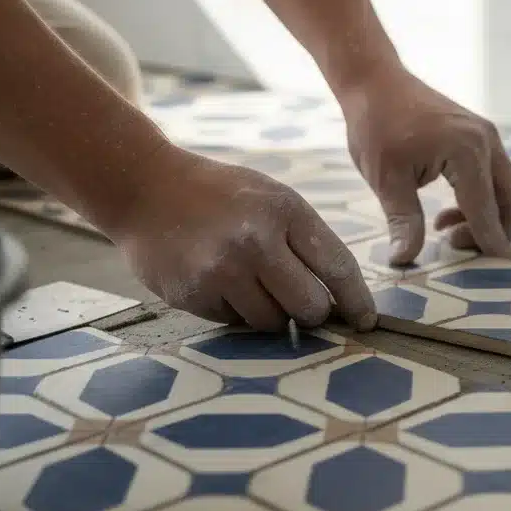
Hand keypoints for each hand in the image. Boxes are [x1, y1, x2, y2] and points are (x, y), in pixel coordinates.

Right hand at [107, 146, 377, 331]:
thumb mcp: (272, 198)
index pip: (337, 267)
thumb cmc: (221, 195)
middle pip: (309, 307)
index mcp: (285, 210)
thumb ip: (305, 241)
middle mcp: (256, 242)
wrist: (145, 187)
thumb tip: (339, 298)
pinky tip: (219, 281)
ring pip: (272, 322)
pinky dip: (235, 311)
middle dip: (312, 313)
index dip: (356, 301)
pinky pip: (234, 323)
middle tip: (302, 305)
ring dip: (270, 313)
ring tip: (250, 281)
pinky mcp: (193, 294)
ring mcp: (222, 271)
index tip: (365, 321)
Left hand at [339, 64, 510, 264]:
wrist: (375, 80)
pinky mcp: (481, 136)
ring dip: (486, 218)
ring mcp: (487, 136)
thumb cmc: (376, 126)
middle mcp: (487, 142)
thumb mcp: (386, 178)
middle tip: (453, 247)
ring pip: (507, 190)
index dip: (493, 243)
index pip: (487, 210)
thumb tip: (404, 260)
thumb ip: (404, 221)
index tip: (505, 271)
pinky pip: (495, 178)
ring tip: (443, 231)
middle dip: (493, 233)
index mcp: (467, 151)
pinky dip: (480, 201)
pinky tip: (445, 213)